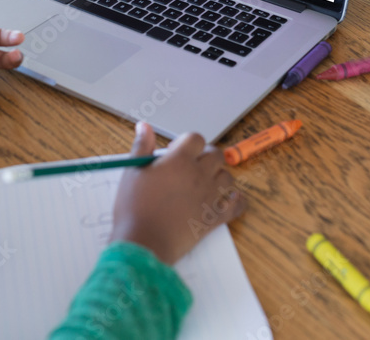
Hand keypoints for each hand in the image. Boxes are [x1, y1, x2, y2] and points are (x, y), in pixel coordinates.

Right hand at [110, 123, 245, 264]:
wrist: (144, 242)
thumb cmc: (134, 208)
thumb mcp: (132, 172)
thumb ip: (141, 146)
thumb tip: (144, 126)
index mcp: (179, 160)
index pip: (196, 138)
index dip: (187, 143)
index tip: (175, 153)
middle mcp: (199, 174)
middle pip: (216, 155)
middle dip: (206, 156)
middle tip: (192, 166)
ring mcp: (210, 196)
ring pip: (228, 177)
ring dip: (219, 177)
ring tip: (204, 184)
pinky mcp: (215, 217)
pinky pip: (237, 206)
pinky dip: (236, 201)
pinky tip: (229, 200)